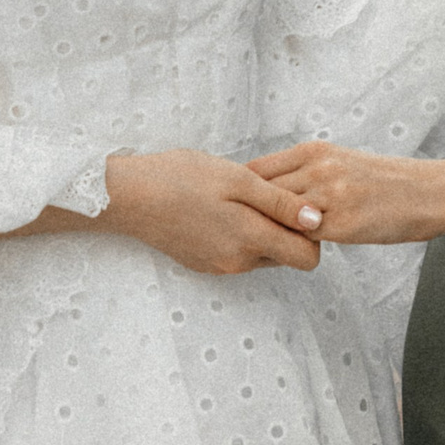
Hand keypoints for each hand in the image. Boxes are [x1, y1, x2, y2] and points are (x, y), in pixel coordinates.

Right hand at [103, 148, 322, 275]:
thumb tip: (317, 221)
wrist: (127, 196)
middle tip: (264, 194)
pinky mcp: (202, 263)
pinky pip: (236, 253)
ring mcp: (218, 266)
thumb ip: (280, 203)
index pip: (308, 258)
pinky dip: (237, 234)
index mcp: (251, 240)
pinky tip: (216, 208)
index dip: (313, 233)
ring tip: (236, 198)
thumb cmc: (181, 178)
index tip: (296, 205)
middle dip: (285, 229)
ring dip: (260, 230)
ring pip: (260, 254)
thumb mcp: (238, 179)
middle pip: (285, 256)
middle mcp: (238, 262)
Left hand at [245, 141, 441, 245]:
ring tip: (264, 243)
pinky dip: (295, 245)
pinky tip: (293, 251)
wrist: (428, 193)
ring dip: (272, 230)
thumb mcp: (340, 161)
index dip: (245, 192)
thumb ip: (305, 172)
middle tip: (243, 230)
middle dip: (252, 213)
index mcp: (315, 150)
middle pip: (262, 193)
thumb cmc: (385, 181)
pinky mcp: (342, 224)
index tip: (240, 207)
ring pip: (280, 216)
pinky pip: (303, 238)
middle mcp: (319, 168)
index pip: (257, 169)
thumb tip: (270, 188)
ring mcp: (330, 196)